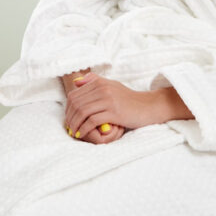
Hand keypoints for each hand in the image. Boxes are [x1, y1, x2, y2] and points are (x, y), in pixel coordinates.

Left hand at [64, 73, 179, 142]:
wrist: (148, 106)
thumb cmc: (128, 99)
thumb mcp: (112, 85)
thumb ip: (94, 81)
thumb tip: (76, 82)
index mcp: (99, 83)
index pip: (75, 95)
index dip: (68, 108)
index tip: (68, 118)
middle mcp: (102, 89)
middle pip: (76, 103)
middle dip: (69, 117)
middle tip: (69, 127)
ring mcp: (108, 100)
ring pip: (82, 112)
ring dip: (75, 124)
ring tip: (74, 132)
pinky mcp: (114, 112)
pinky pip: (92, 121)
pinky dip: (84, 128)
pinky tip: (82, 134)